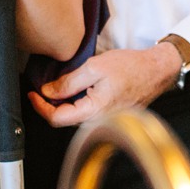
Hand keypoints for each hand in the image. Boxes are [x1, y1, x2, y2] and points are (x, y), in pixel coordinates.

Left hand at [28, 43, 182, 128]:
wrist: (157, 70)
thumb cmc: (131, 67)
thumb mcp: (94, 68)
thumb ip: (68, 82)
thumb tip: (47, 91)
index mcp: (94, 111)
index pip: (57, 118)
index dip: (40, 106)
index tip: (32, 94)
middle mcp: (99, 121)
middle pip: (64, 119)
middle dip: (50, 104)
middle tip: (41, 87)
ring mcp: (104, 120)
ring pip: (74, 115)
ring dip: (63, 102)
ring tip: (57, 86)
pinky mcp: (108, 115)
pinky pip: (86, 112)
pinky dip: (75, 102)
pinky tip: (74, 89)